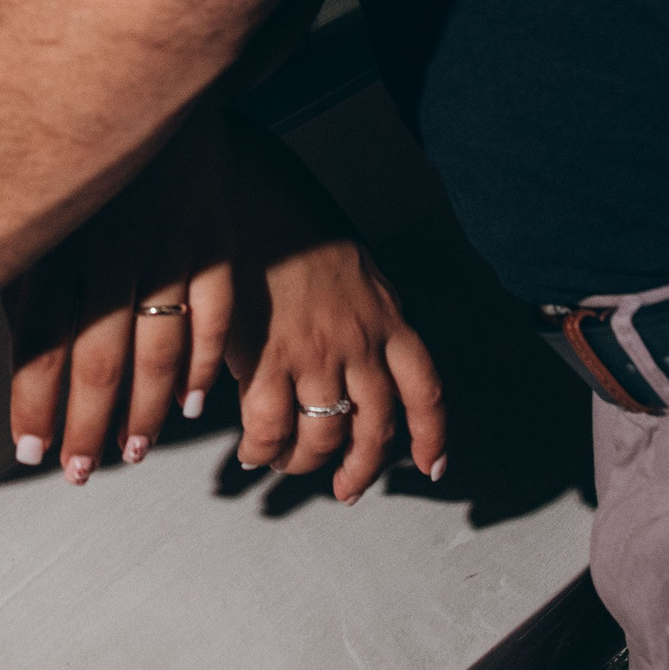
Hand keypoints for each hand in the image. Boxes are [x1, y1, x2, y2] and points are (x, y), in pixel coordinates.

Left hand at [4, 113, 233, 478]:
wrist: (130, 53)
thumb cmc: (61, 125)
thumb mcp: (26, 191)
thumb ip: (18, 261)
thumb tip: (4, 336)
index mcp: (59, 234)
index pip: (41, 340)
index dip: (33, 402)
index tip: (28, 447)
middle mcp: (113, 243)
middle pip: (100, 359)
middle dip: (86, 425)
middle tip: (75, 467)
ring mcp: (169, 239)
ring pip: (160, 347)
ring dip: (145, 412)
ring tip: (131, 451)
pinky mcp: (212, 229)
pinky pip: (215, 311)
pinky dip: (206, 362)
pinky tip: (193, 401)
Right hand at [223, 128, 446, 501]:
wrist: (237, 181)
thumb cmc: (283, 205)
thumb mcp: (346, 256)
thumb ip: (359, 303)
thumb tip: (355, 343)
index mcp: (384, 311)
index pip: (424, 388)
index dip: (431, 435)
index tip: (430, 465)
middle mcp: (358, 338)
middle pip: (375, 428)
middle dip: (361, 468)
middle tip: (346, 488)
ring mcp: (313, 350)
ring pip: (323, 435)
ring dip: (306, 463)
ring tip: (286, 465)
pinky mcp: (264, 355)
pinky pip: (270, 426)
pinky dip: (262, 448)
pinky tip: (251, 451)